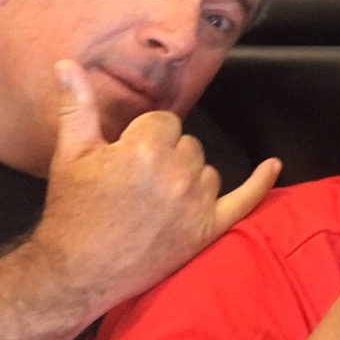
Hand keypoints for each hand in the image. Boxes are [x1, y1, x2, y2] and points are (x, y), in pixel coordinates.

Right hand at [27, 60, 279, 312]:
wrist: (76, 274)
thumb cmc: (72, 212)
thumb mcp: (70, 155)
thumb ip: (76, 106)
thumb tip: (66, 64)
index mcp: (146, 149)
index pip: (165, 122)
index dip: (144, 137)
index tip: (125, 158)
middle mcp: (178, 172)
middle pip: (188, 144)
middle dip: (166, 157)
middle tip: (135, 184)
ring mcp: (197, 202)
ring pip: (207, 169)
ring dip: (188, 178)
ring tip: (152, 202)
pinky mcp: (209, 228)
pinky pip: (245, 199)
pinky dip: (260, 183)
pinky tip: (272, 166)